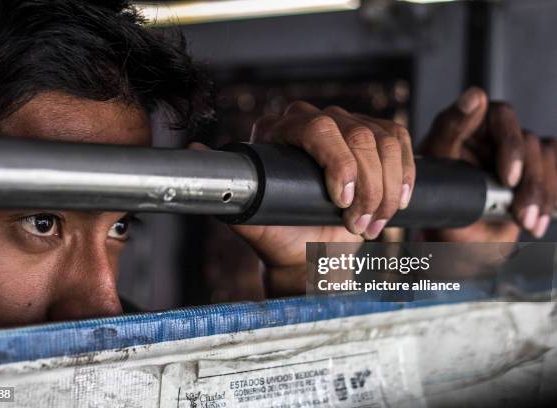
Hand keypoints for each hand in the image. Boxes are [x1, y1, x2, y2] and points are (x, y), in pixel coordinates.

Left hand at [191, 101, 414, 294]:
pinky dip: (404, 176)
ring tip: (370, 225)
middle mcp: (313, 121)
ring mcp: (346, 125)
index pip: (317, 129)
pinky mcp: (374, 138)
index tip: (342, 202)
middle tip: (358, 226)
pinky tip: (397, 202)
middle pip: (357, 134)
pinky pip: (401, 143)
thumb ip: (227, 191)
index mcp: (279, 131)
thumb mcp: (252, 220)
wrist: (309, 253)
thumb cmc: (280, 237)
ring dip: (386, 189)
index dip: (338, 164)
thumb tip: (193, 151)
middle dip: (367, 187)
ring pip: (384, 141)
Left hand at [421, 87, 556, 240]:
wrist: (459, 240)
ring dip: (540, 193)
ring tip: (525, 221)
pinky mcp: (534, 165)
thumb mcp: (436, 168)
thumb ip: (450, 130)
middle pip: (526, 139)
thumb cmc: (440, 203)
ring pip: (544, 154)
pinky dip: (551, 195)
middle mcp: (491, 133)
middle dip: (527, 180)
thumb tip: (473, 97)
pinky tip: (537, 219)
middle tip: (518, 210)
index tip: (507, 176)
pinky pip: (555, 167)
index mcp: (465, 126)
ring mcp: (515, 149)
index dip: (509, 144)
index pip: (495, 114)